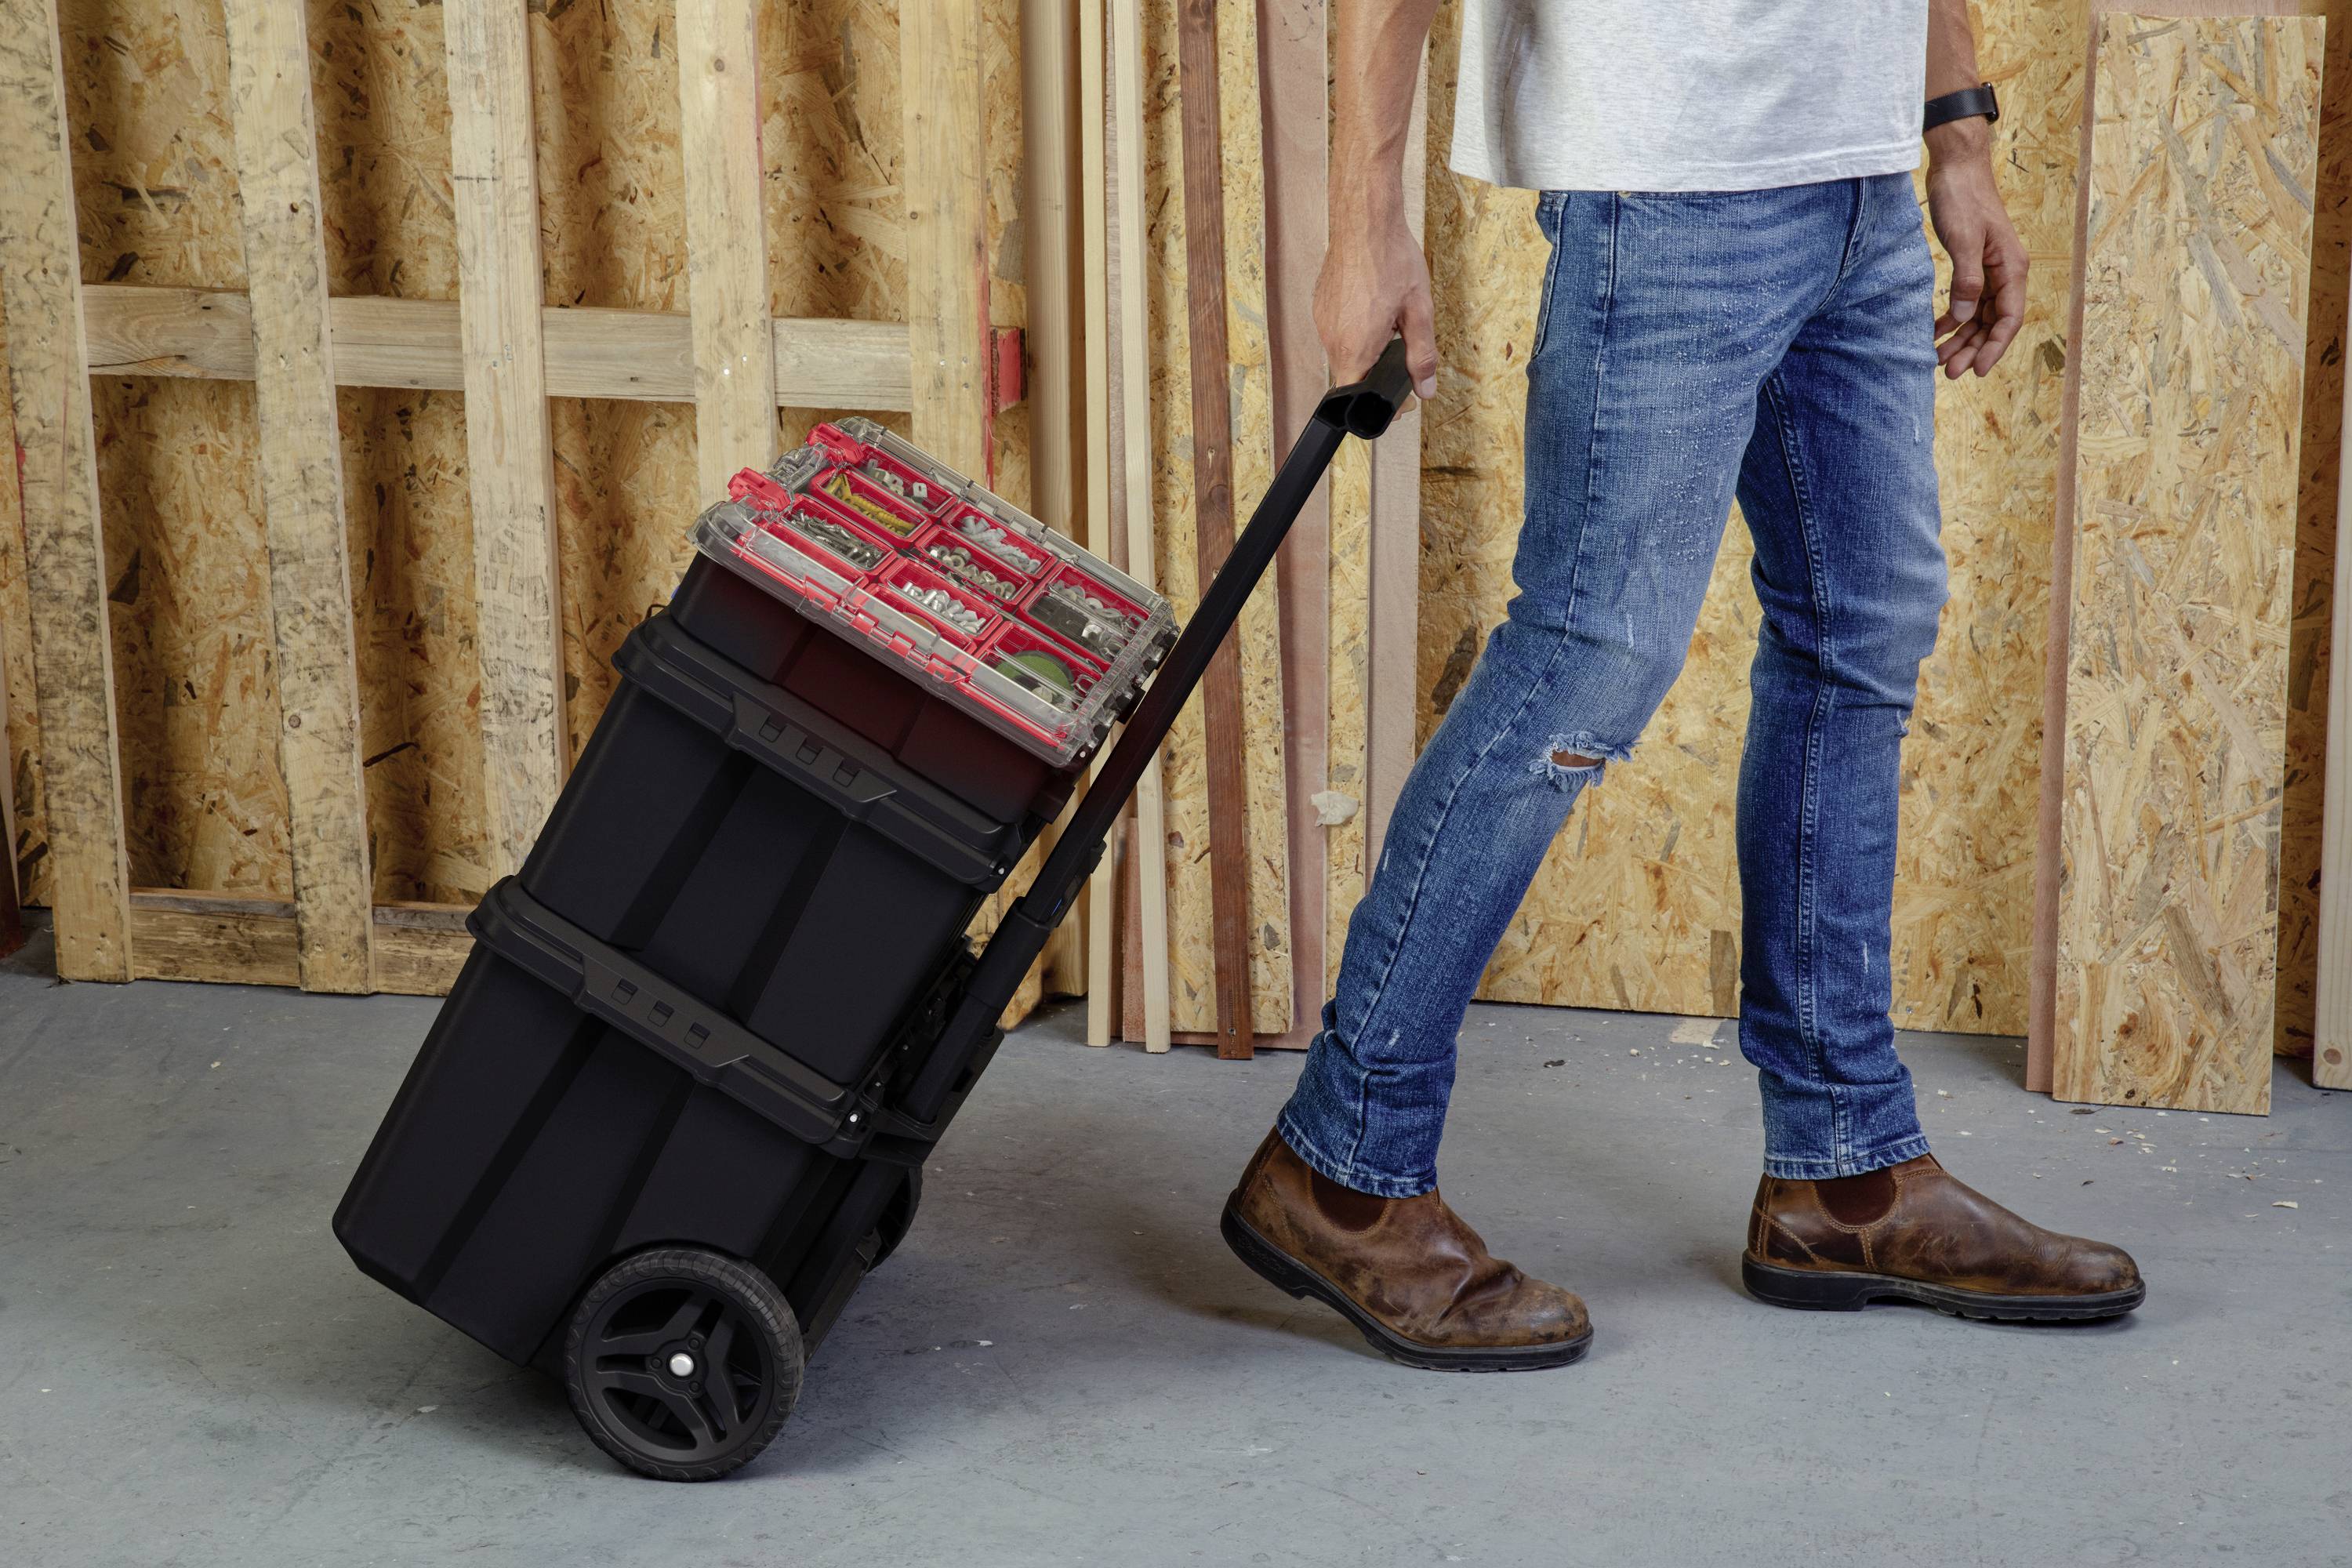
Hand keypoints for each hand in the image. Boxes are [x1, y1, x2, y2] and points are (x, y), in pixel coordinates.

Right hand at [1314, 204, 1438, 398]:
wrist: (1364, 221)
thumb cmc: (1391, 260)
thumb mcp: (1418, 311)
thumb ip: (1421, 356)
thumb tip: (1426, 388)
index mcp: (1356, 347)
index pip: (1360, 395)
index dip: (1383, 404)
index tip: (1403, 400)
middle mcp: (1332, 339)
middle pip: (1352, 376)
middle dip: (1376, 377)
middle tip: (1402, 362)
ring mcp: (1322, 322)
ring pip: (1344, 354)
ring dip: (1365, 352)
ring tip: (1389, 330)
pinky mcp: (1319, 307)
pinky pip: (1336, 333)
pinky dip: (1355, 333)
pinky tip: (1372, 313)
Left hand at [1923, 133, 2027, 378]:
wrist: (1956, 166)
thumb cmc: (1962, 197)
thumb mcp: (1963, 240)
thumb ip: (1967, 281)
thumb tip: (1966, 318)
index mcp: (2012, 267)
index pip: (2009, 318)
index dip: (1994, 347)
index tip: (1975, 370)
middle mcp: (2006, 272)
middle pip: (1993, 322)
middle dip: (1972, 349)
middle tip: (1947, 372)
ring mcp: (1990, 269)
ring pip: (1979, 315)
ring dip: (1961, 338)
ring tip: (1937, 359)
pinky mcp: (1973, 264)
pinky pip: (1968, 301)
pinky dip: (1953, 318)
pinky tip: (1935, 332)